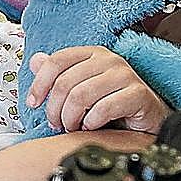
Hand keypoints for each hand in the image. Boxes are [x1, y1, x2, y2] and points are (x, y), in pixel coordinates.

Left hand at [26, 46, 169, 133]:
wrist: (147, 120)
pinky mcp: (138, 93)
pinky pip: (104, 108)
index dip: (40, 83)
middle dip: (55, 109)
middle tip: (57, 123)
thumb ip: (58, 74)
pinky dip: (92, 123)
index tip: (33, 103)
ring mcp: (125, 75)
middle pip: (65, 82)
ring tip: (74, 127)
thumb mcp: (81, 88)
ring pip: (81, 96)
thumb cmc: (113, 105)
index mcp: (93, 53)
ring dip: (71, 118)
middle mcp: (110, 60)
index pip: (57, 61)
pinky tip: (92, 127)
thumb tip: (35, 60)